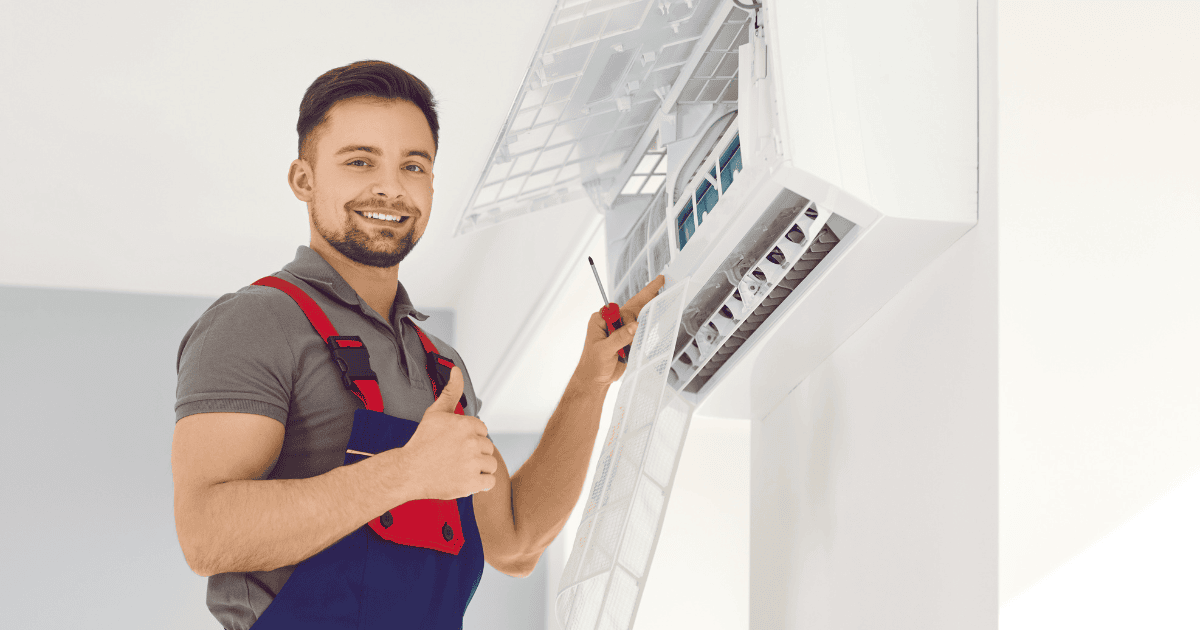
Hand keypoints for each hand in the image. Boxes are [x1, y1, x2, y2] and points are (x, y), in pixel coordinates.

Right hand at [394, 366, 496, 499]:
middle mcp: (472, 443)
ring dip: (478, 468)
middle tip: (454, 457)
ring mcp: (472, 464)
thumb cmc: (422, 442)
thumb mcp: (436, 412)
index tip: (455, 444)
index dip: (469, 438)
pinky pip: (489, 482)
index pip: (483, 431)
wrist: (408, 471)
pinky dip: (480, 484)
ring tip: (459, 468)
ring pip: (490, 465)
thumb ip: (451, 391)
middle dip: (475, 453)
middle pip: (488, 448)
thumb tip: (456, 370)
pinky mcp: (471, 483)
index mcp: (466, 425)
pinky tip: (465, 479)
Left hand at [576, 274, 666, 386]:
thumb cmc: (593, 364)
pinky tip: (657, 315)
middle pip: (631, 307)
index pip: (620, 311)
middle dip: (646, 295)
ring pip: (637, 317)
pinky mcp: (626, 339)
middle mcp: (610, 322)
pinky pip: (640, 329)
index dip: (630, 318)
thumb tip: (635, 326)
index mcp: (600, 319)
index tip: (637, 326)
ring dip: (648, 311)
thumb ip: (619, 337)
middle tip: (660, 281)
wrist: (595, 380)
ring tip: (661, 294)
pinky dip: (648, 324)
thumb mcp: (605, 350)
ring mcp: (619, 330)